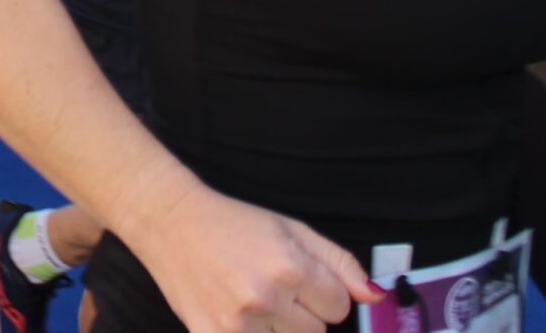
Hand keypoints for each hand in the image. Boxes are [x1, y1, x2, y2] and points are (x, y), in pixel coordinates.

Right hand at [138, 180, 383, 332]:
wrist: (170, 224)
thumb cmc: (234, 224)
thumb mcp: (291, 229)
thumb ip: (339, 263)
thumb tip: (374, 297)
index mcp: (290, 266)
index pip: (339, 307)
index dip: (325, 295)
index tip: (304, 282)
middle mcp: (265, 297)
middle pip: (316, 332)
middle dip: (302, 314)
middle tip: (273, 288)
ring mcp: (237, 324)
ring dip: (277, 329)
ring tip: (252, 300)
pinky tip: (237, 316)